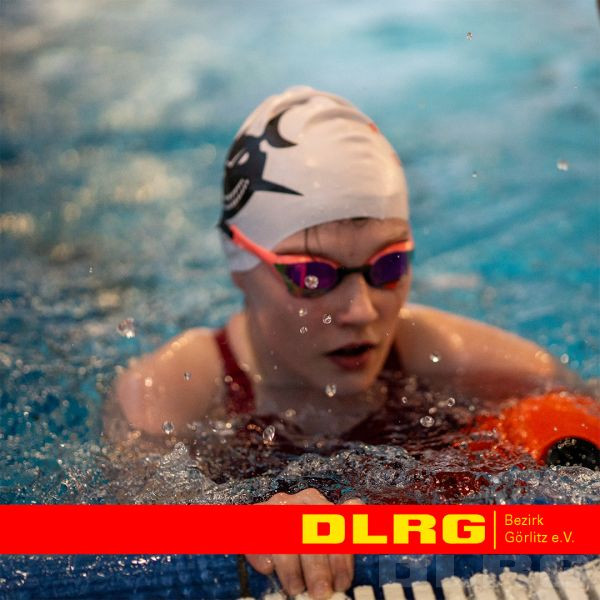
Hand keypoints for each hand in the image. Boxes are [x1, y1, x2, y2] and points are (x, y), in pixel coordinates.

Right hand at [246, 488, 361, 598]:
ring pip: (285, 537)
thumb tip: (357, 505)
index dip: (340, 559)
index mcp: (317, 503)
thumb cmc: (302, 533)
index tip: (341, 584)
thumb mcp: (325, 526)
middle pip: (310, 535)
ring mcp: (273, 510)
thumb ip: (346, 522)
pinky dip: (262, 554)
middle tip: (320, 594)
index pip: (335, 527)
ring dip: (291, 569)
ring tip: (295, 589)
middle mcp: (296, 503)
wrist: (265, 525)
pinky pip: (256, 537)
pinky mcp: (251, 520)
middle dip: (317, 569)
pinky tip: (268, 569)